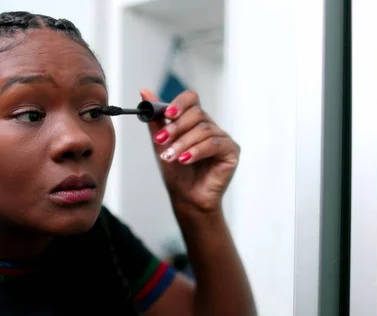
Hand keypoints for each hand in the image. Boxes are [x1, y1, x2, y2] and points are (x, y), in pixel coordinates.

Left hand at [141, 89, 239, 213]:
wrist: (186, 198)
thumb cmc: (177, 172)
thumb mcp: (161, 143)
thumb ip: (155, 119)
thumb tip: (145, 92)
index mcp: (195, 121)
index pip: (191, 99)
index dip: (180, 103)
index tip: (167, 114)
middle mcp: (210, 126)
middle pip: (197, 114)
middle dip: (176, 128)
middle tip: (161, 141)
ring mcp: (223, 138)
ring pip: (203, 130)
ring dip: (183, 143)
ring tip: (170, 157)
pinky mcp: (232, 151)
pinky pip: (214, 144)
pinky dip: (197, 151)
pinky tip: (185, 159)